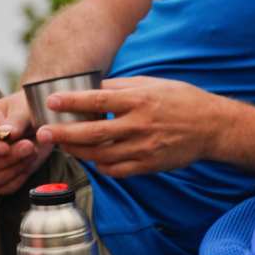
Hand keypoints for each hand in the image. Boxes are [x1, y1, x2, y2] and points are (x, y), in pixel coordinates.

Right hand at [0, 92, 48, 195]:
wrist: (44, 121)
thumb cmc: (29, 109)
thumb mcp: (24, 107)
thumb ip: (16, 119)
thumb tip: (6, 133)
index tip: (4, 147)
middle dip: (7, 158)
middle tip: (28, 146)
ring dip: (14, 169)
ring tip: (32, 152)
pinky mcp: (4, 176)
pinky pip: (4, 188)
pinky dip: (18, 179)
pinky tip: (29, 163)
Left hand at [37, 76, 225, 176]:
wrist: (212, 126)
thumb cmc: (180, 100)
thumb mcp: (152, 84)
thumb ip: (120, 88)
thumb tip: (90, 89)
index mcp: (139, 100)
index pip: (98, 101)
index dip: (72, 102)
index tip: (51, 102)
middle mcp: (139, 125)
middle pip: (93, 133)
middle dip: (64, 134)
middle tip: (43, 133)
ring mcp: (143, 148)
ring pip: (100, 155)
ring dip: (77, 151)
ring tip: (62, 145)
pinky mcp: (148, 165)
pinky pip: (115, 170)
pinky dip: (99, 165)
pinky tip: (90, 158)